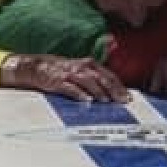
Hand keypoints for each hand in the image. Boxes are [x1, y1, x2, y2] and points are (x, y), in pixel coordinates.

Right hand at [0, 54, 129, 102]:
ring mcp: (70, 74)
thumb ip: (99, 77)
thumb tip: (115, 90)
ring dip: (98, 91)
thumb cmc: (64, 71)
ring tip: (106, 101)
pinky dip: (79, 94)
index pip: (109, 76)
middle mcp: (82, 67)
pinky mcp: (58, 81)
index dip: (120, 87)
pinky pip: (71, 88)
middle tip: (121, 101)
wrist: (39, 67)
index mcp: (91, 65)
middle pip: (101, 78)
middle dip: (113, 90)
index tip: (128, 98)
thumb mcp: (83, 69)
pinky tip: (86, 100)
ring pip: (88, 81)